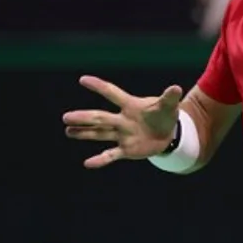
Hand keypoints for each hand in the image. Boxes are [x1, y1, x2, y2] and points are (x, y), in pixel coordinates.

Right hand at [62, 75, 182, 168]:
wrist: (168, 134)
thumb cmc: (164, 115)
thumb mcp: (169, 106)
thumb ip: (169, 98)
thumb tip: (176, 88)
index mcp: (130, 105)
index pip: (112, 93)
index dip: (98, 86)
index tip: (83, 79)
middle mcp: (122, 120)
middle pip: (100, 117)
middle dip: (84, 118)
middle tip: (66, 117)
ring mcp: (122, 135)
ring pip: (100, 133)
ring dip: (84, 133)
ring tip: (68, 131)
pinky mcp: (126, 149)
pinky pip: (111, 155)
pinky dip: (100, 160)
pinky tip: (87, 163)